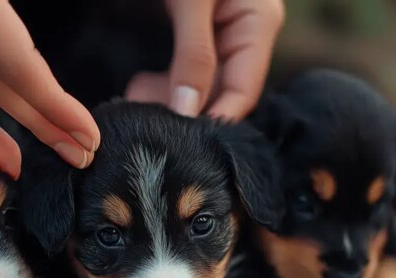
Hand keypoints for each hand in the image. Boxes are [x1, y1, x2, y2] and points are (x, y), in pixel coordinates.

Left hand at [125, 0, 284, 120]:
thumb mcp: (191, 1)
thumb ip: (193, 54)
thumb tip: (188, 110)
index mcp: (258, 23)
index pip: (244, 90)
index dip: (215, 120)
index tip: (185, 147)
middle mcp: (243, 32)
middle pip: (220, 90)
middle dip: (186, 112)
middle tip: (151, 132)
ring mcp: (218, 32)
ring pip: (198, 83)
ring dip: (169, 100)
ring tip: (137, 113)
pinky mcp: (192, 30)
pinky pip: (182, 68)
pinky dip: (161, 83)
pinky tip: (138, 92)